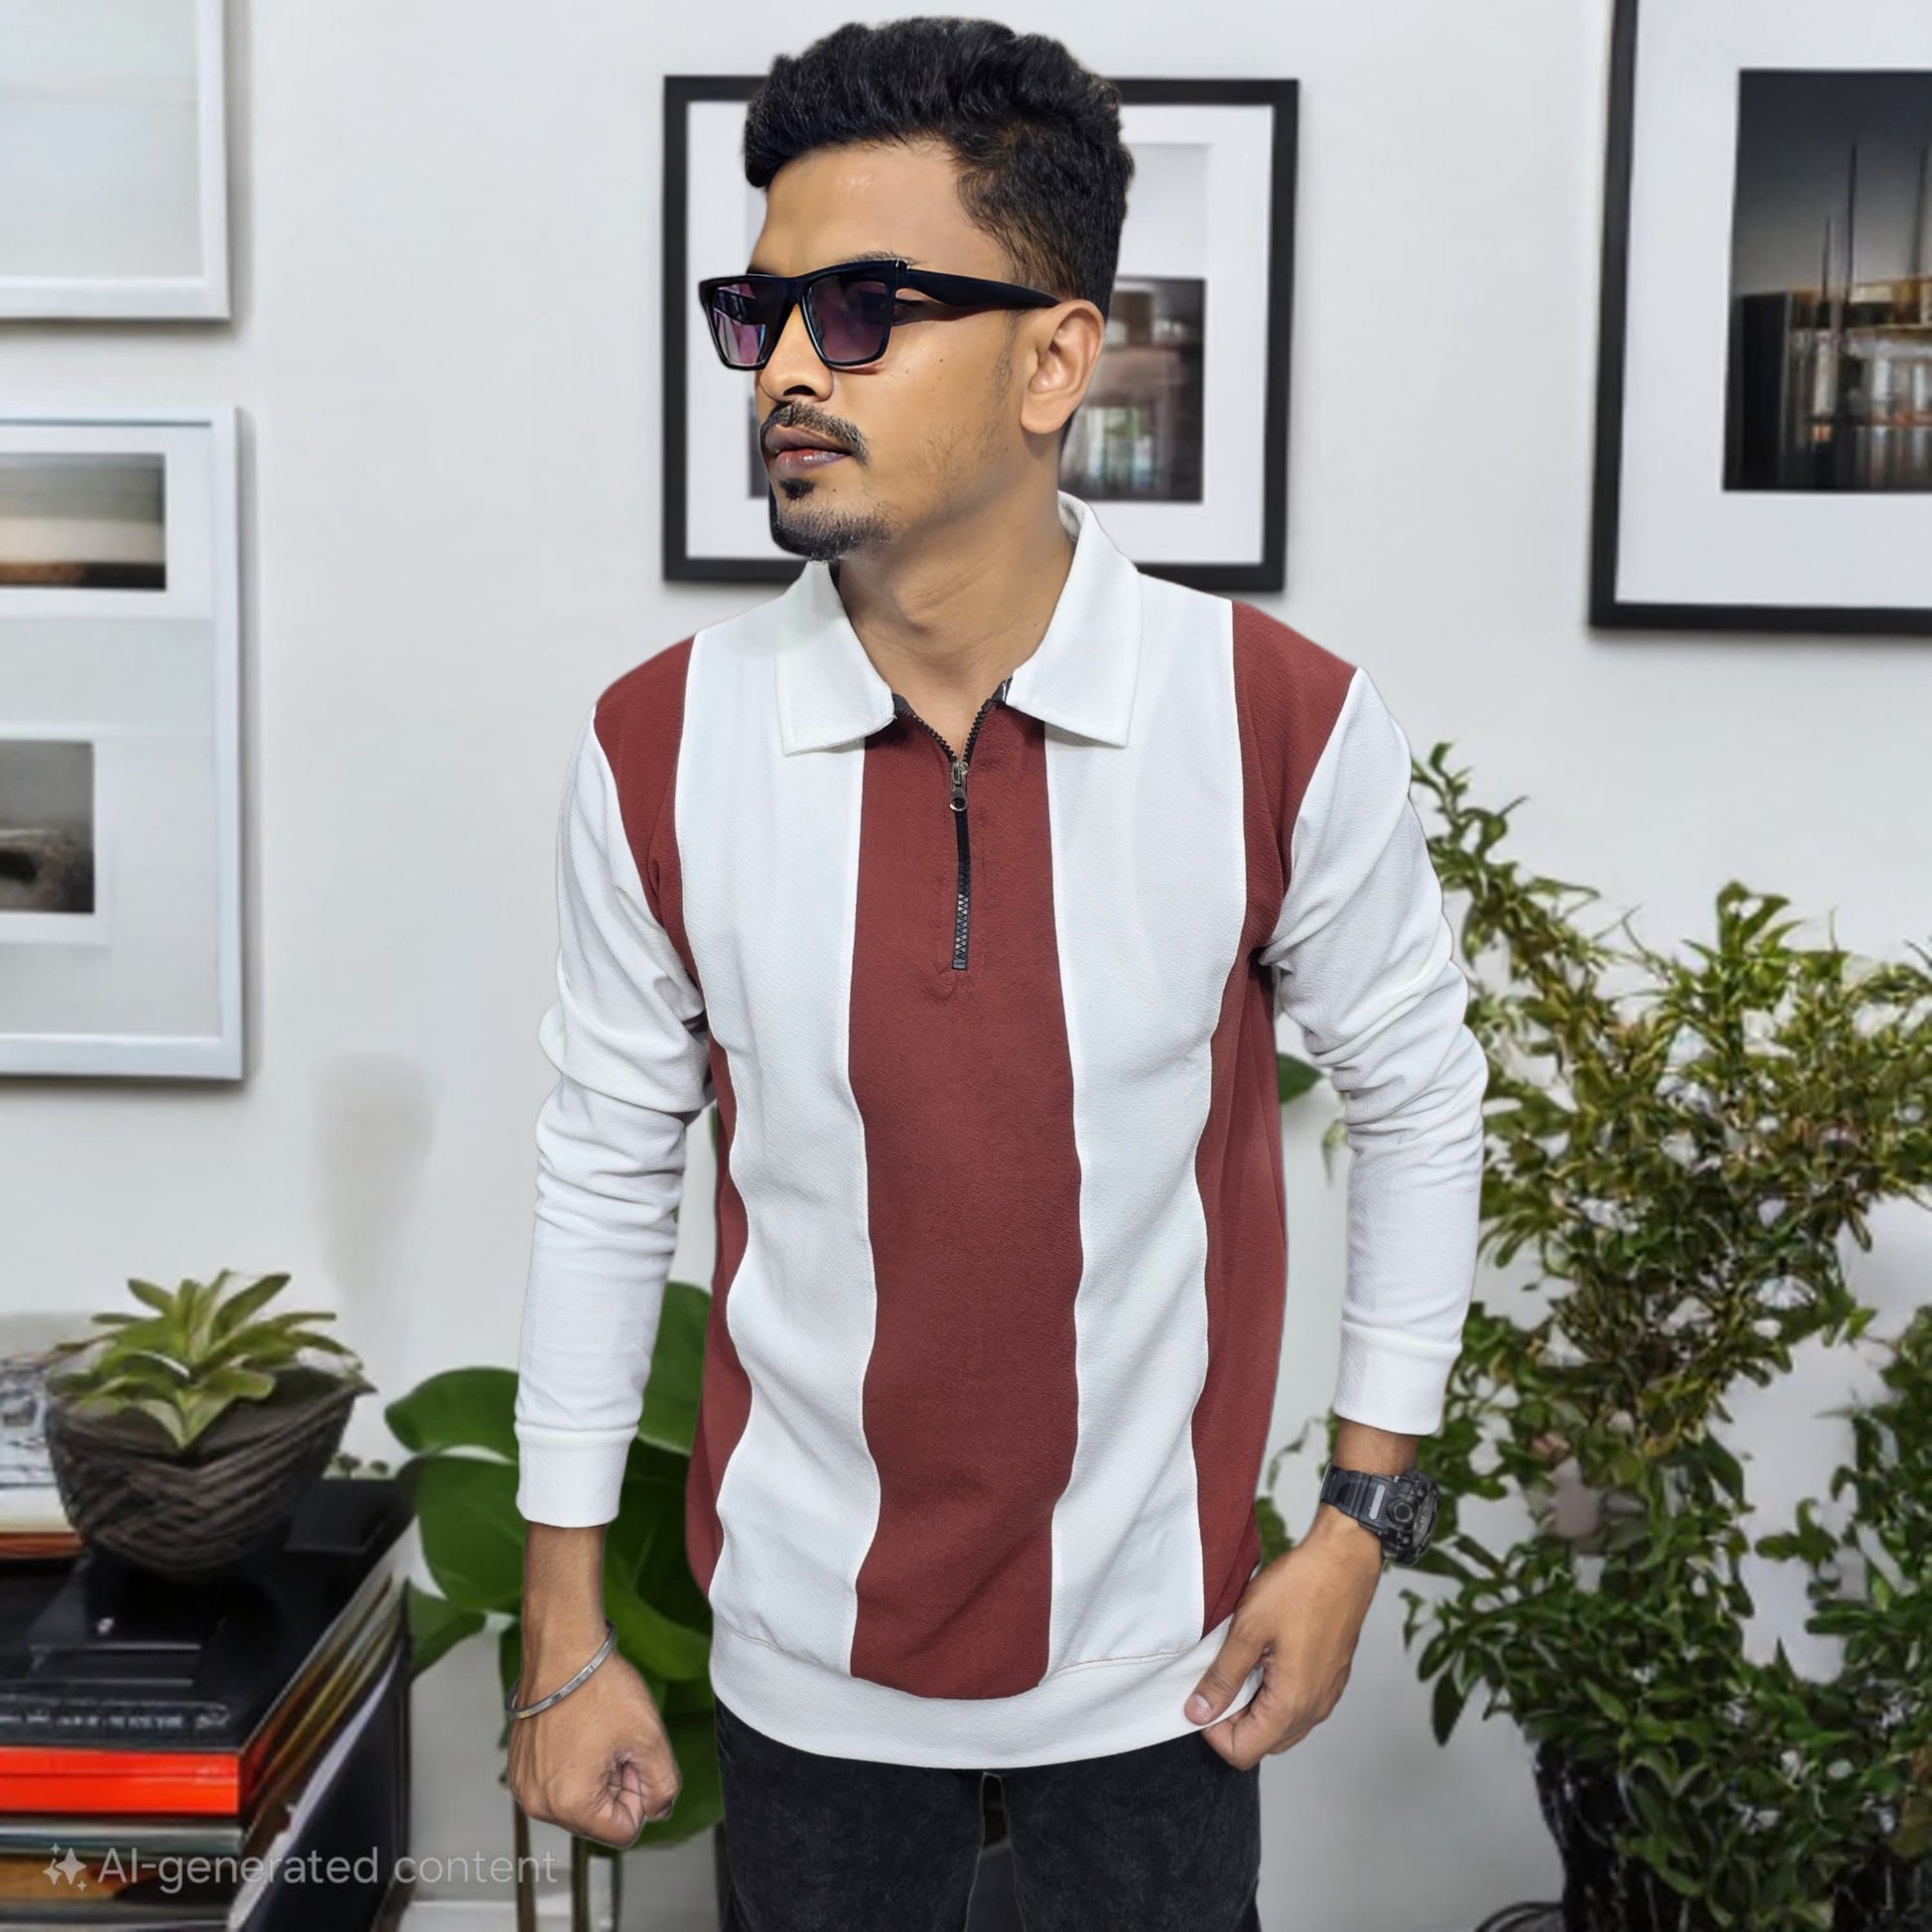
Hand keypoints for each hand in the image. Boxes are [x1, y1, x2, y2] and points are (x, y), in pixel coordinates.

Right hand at [506, 1636, 679, 1848]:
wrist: (563, 1648)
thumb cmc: (600, 1687)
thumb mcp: (650, 1738)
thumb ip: (663, 1786)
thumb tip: (658, 1811)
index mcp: (570, 1804)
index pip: (623, 1831)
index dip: (638, 1794)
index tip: (631, 1756)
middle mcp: (539, 1803)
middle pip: (598, 1819)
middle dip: (616, 1785)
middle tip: (617, 1741)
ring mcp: (525, 1786)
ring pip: (579, 1802)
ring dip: (596, 1776)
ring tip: (597, 1735)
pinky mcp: (520, 1768)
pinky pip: (557, 1784)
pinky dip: (574, 1766)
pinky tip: (579, 1732)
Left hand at [1182, 1514, 1384, 1769]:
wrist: (1343, 1561)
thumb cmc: (1301, 1588)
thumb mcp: (1247, 1629)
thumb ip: (1222, 1677)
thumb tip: (1198, 1712)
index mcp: (1292, 1704)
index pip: (1243, 1752)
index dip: (1213, 1732)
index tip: (1203, 1695)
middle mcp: (1314, 1709)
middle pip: (1262, 1744)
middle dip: (1233, 1720)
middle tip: (1219, 1676)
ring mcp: (1326, 1695)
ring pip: (1280, 1726)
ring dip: (1253, 1706)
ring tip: (1241, 1662)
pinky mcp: (1330, 1679)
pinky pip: (1297, 1705)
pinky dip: (1273, 1693)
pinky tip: (1263, 1656)